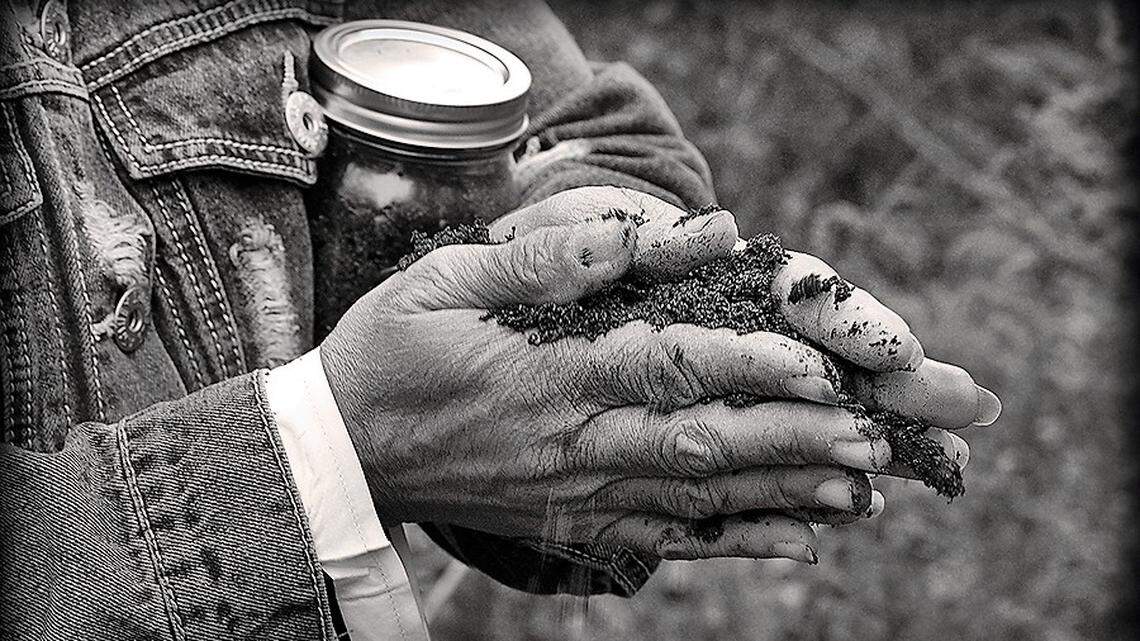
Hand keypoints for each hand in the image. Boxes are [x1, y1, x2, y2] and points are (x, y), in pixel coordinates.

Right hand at [320, 188, 905, 561]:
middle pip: (698, 443)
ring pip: (694, 497)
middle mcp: (571, 441)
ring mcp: (574, 490)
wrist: (343, 452)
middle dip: (789, 439)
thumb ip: (541, 258)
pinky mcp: (572, 521)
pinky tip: (795, 540)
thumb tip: (630, 237)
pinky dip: (733, 542)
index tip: (814, 366)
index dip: (744, 368)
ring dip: (780, 493)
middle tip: (869, 436)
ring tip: (857, 488)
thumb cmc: (391, 353)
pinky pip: (663, 538)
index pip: (662, 367)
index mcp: (546, 372)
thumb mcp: (444, 280)